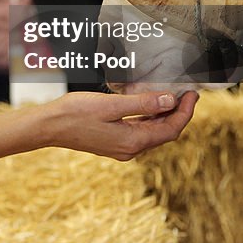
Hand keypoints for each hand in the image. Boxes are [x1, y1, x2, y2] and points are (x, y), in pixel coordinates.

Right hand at [45, 90, 197, 160]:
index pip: (171, 128)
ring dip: (164, 116)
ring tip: (172, 97)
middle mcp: (130, 149)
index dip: (185, 112)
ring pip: (153, 133)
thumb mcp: (111, 105)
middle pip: (164, 132)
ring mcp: (121, 148)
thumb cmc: (75, 113)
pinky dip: (149, 119)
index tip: (193, 94)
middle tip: (187, 93)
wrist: (49, 127)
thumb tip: (170, 101)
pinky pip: (140, 132)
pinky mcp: (113, 143)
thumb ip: (142, 103)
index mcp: (133, 141)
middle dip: (178, 113)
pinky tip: (149, 106)